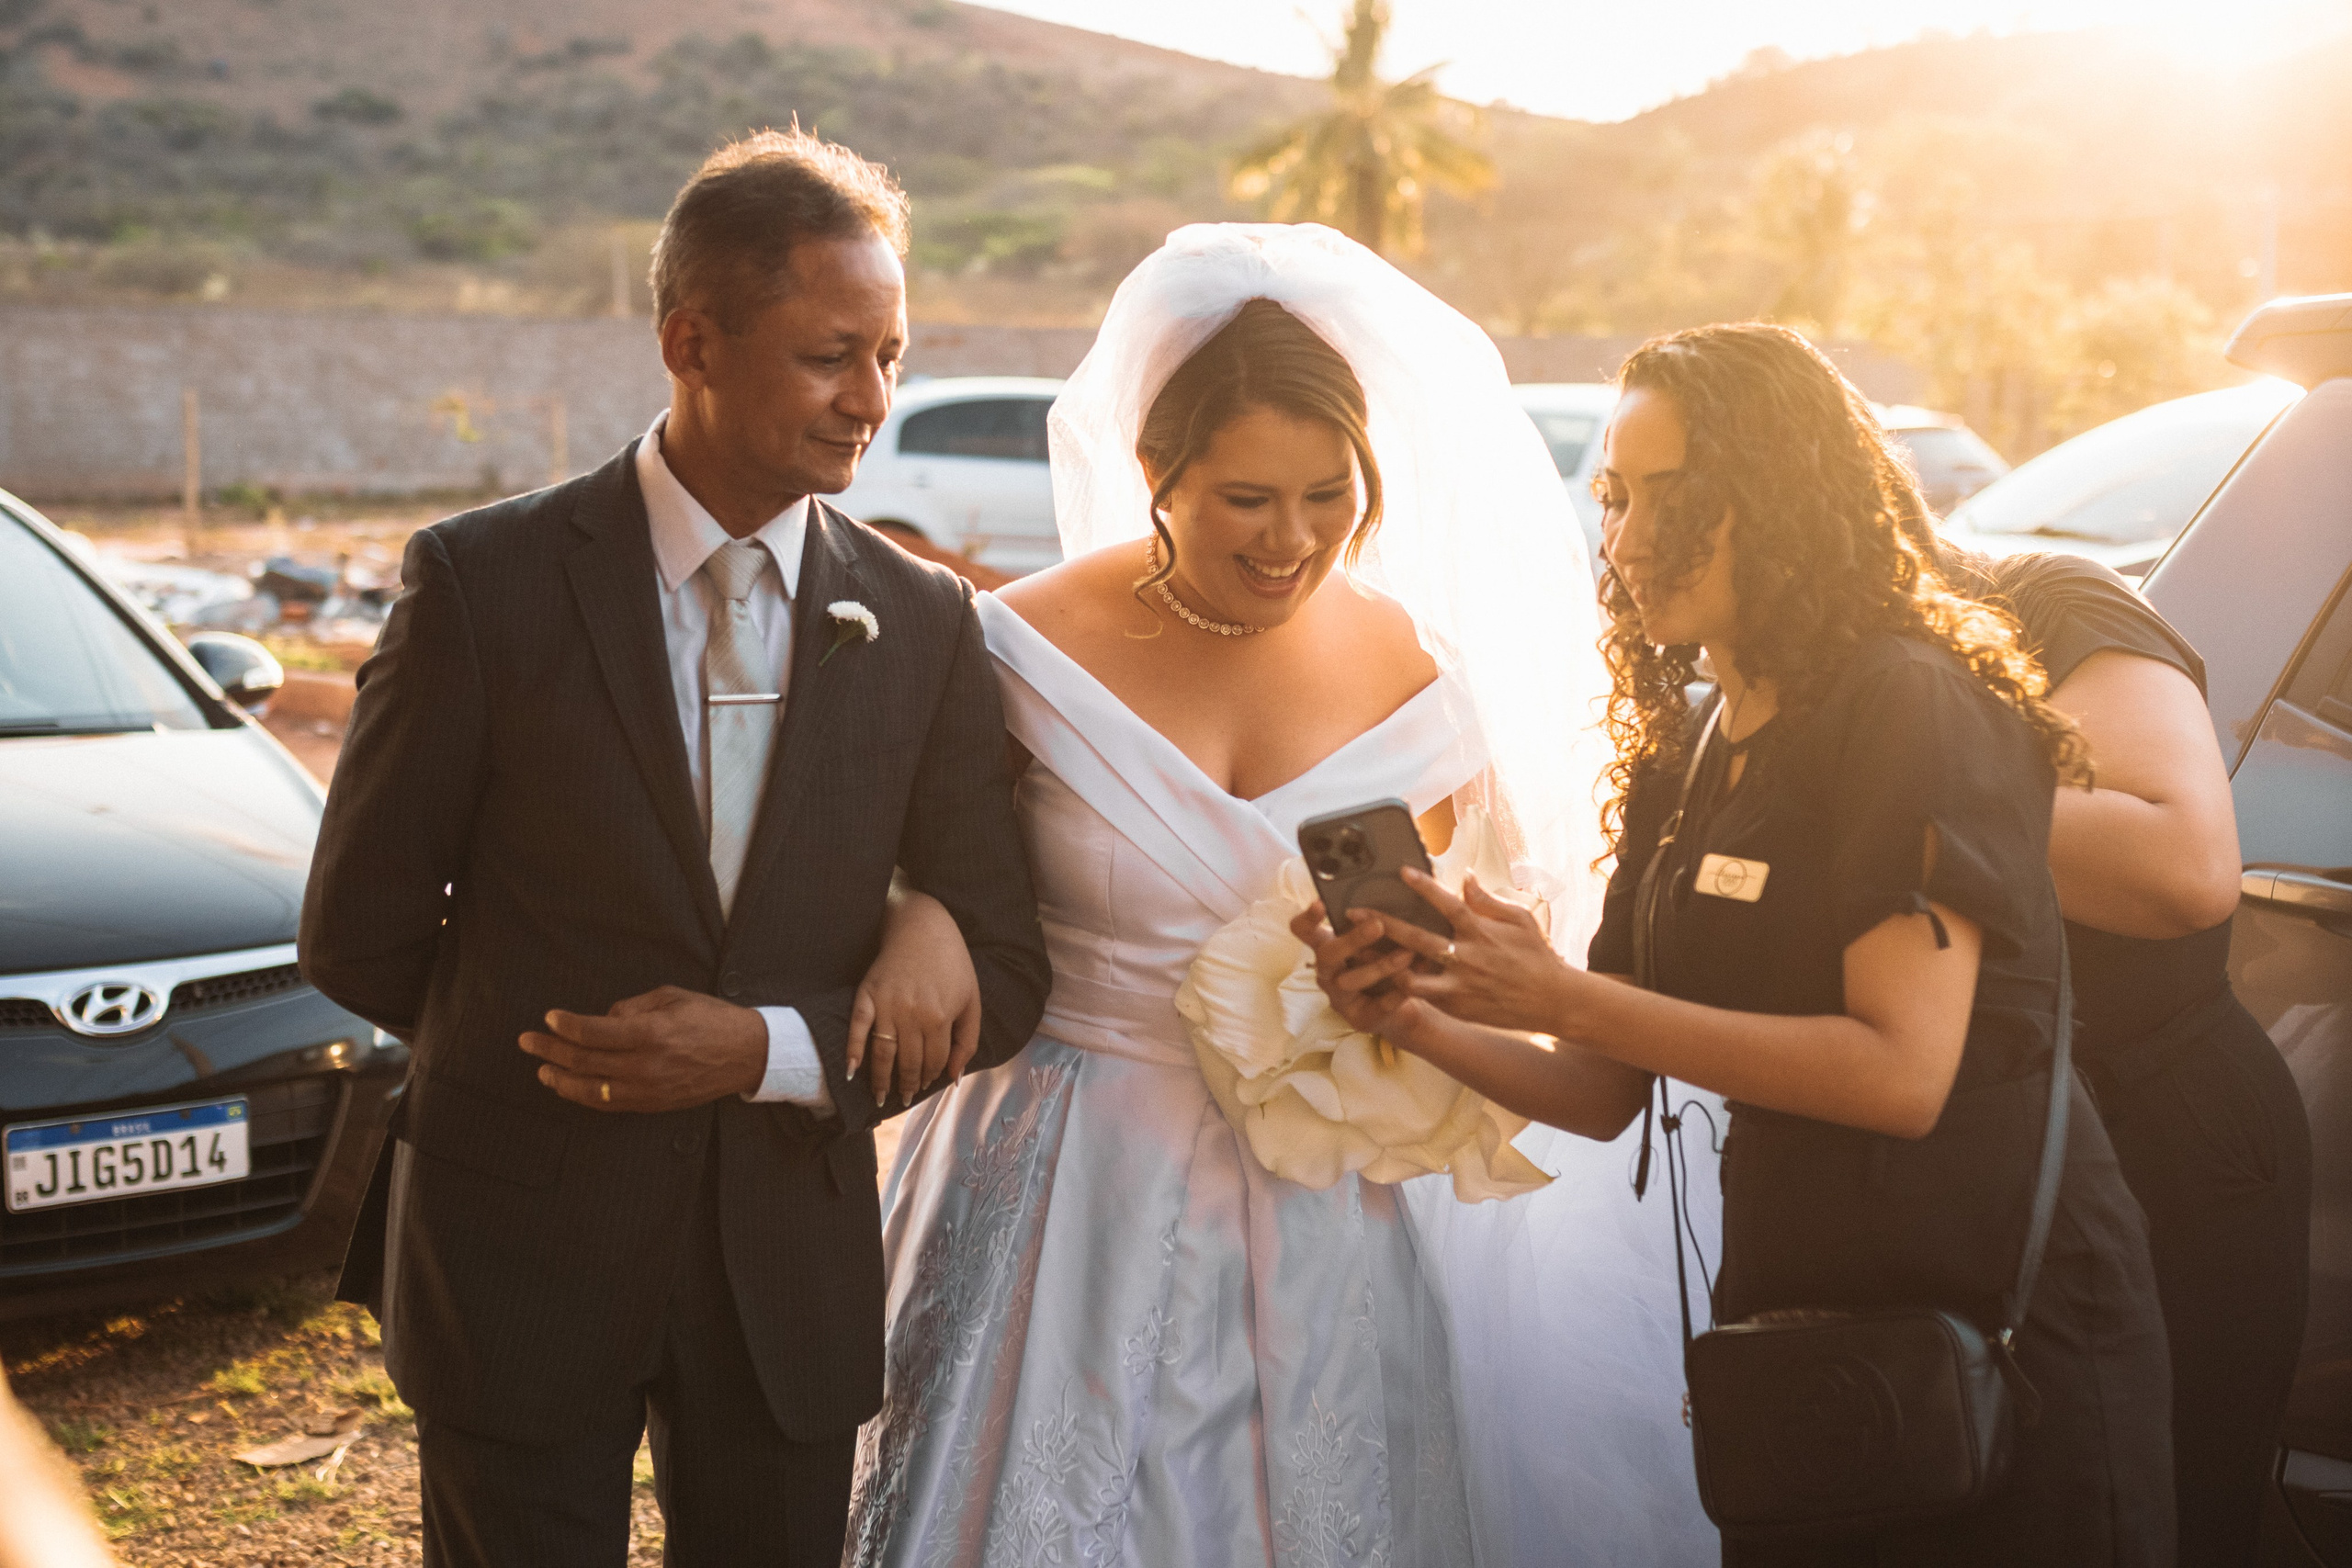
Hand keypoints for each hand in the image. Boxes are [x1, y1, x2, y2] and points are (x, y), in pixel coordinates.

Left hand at [520, 986, 765, 1112]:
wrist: (747, 1054)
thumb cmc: (710, 1018)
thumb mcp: (672, 997)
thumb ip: (632, 1007)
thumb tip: (602, 1018)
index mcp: (651, 1033)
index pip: (594, 1032)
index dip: (566, 1025)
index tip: (549, 1017)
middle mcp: (645, 1065)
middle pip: (585, 1061)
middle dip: (551, 1050)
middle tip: (527, 1042)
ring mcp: (648, 1089)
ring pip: (591, 1090)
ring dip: (561, 1079)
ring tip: (541, 1070)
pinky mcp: (653, 1104)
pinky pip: (609, 1104)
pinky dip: (584, 1096)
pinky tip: (570, 1087)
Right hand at [847, 889, 980, 1106]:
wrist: (921, 926)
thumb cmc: (952, 963)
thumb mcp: (971, 1000)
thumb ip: (967, 1040)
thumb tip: (953, 1077)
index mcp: (939, 1018)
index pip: (933, 1061)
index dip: (931, 1075)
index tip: (927, 1083)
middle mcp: (912, 1015)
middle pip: (908, 1062)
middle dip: (908, 1084)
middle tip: (905, 1097)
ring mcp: (886, 1006)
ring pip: (883, 1054)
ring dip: (881, 1080)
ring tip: (881, 1098)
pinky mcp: (867, 995)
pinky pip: (857, 1029)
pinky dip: (852, 1051)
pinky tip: (851, 1071)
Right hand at [1287, 900, 1447, 1054]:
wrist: (1406, 1003)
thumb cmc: (1389, 958)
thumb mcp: (1382, 936)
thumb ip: (1381, 913)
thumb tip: (1399, 875)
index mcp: (1328, 946)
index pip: (1304, 930)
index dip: (1308, 918)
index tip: (1320, 902)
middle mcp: (1328, 972)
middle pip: (1327, 954)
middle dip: (1352, 940)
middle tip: (1377, 924)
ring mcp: (1341, 998)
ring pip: (1351, 981)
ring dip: (1380, 966)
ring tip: (1407, 954)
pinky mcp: (1360, 1019)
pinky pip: (1375, 1007)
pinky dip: (1394, 994)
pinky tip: (1411, 984)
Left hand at [1371, 869, 1581, 1035]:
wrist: (1552, 1001)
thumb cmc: (1535, 955)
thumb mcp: (1519, 920)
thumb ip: (1487, 900)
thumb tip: (1465, 877)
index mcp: (1481, 931)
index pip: (1447, 903)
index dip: (1423, 886)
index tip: (1401, 871)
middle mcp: (1466, 956)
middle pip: (1416, 938)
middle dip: (1382, 924)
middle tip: (1352, 913)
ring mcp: (1459, 985)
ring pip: (1410, 975)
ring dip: (1383, 964)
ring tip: (1357, 953)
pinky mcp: (1456, 1007)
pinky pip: (1421, 997)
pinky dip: (1400, 988)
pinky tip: (1377, 978)